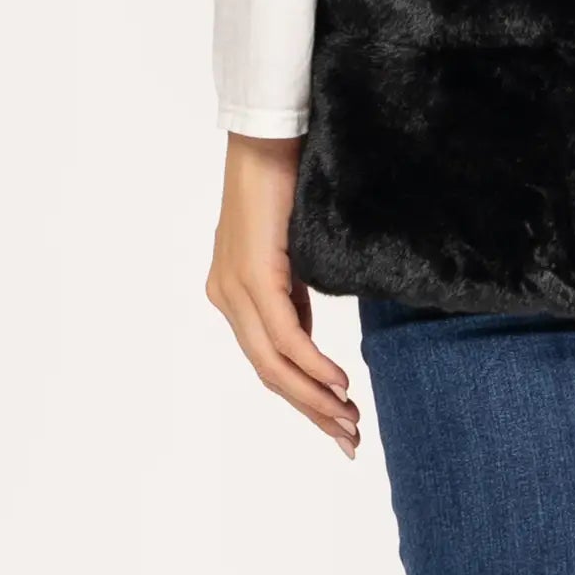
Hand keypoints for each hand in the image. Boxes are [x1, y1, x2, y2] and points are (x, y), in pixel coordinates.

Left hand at [206, 134, 361, 456]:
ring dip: (314, 398)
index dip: (302, 397)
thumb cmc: (285, 181)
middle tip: (348, 439)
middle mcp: (226, 297)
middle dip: (311, 411)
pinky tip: (336, 384)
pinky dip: (311, 365)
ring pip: (273, 363)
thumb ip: (293, 295)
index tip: (336, 422)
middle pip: (268, 372)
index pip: (267, 360)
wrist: (270, 135)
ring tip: (348, 422)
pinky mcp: (253, 276)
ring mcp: (235, 289)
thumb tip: (308, 338)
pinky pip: (283, 334)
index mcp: (234, 292)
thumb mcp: (291, 251)